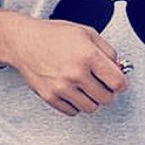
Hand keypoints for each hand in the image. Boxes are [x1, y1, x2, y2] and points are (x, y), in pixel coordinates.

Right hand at [0, 12, 128, 116]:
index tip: (117, 82)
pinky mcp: (50, 97)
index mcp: (88, 56)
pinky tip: (73, 92)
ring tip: (86, 88)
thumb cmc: (52, 35)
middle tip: (101, 84)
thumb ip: (107, 51)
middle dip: (107, 91)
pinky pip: (72, 111)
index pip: (118, 83)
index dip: (120, 83)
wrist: (23, 41)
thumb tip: (118, 68)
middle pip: (106, 98)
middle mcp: (76, 74)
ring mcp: (62, 88)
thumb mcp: (86, 33)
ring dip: (92, 99)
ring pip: (90, 108)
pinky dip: (76, 104)